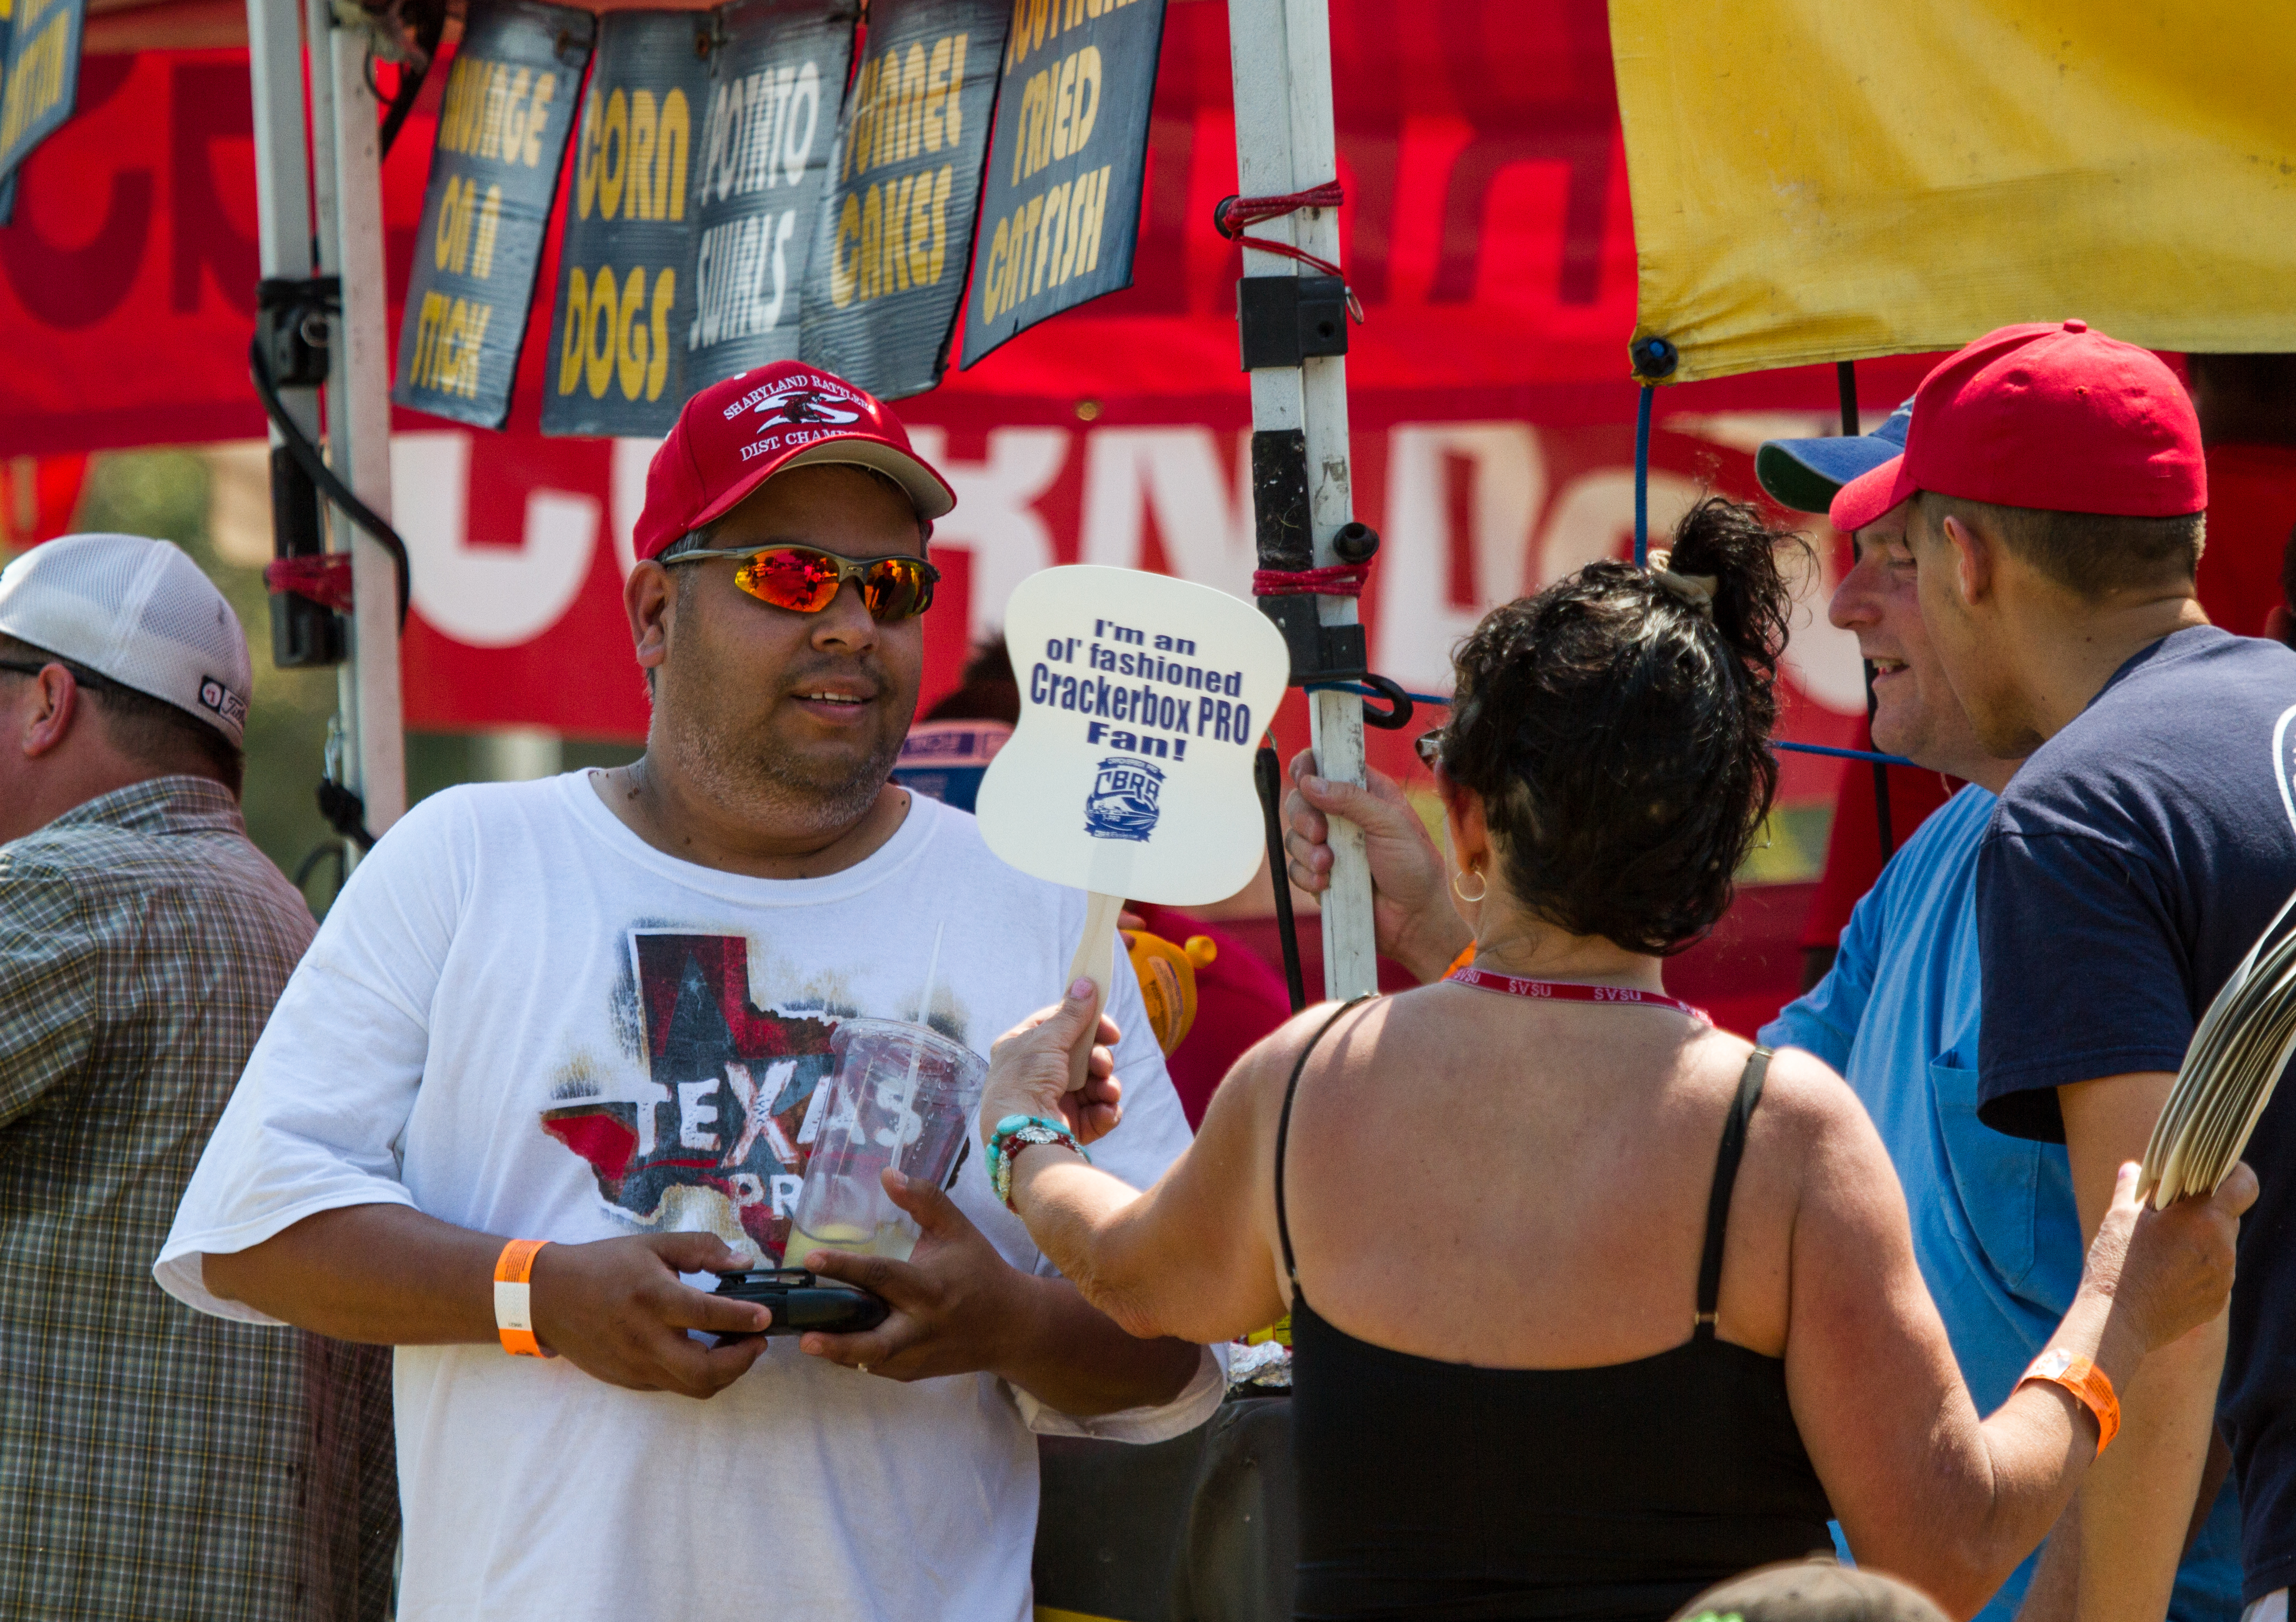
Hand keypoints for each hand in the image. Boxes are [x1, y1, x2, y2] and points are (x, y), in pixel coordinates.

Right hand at [528, 1232, 772, 1397]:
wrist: (549, 1297)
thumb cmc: (605, 1265)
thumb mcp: (654, 1244)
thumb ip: (702, 1249)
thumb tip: (744, 1263)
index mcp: (652, 1298)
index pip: (707, 1314)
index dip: (743, 1319)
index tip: (767, 1318)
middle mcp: (644, 1339)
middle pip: (704, 1371)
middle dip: (742, 1361)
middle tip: (758, 1341)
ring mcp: (635, 1366)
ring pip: (693, 1387)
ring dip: (725, 1372)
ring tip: (737, 1346)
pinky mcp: (629, 1381)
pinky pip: (673, 1386)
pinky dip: (698, 1375)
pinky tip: (705, 1352)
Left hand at [798, 1169, 1035, 1379]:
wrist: (1012, 1327)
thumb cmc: (981, 1272)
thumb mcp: (958, 1230)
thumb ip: (924, 1200)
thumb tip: (887, 1174)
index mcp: (930, 1288)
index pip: (883, 1276)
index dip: (847, 1267)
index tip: (813, 1259)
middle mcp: (922, 1327)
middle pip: (876, 1343)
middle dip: (839, 1343)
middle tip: (803, 1338)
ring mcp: (917, 1355)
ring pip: (870, 1363)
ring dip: (838, 1354)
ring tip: (805, 1340)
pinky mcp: (912, 1372)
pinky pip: (875, 1369)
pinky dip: (851, 1359)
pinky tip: (829, 1344)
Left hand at [982, 980, 1124, 1145]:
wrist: (1021, 1134)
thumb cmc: (1024, 1082)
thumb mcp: (1047, 1040)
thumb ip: (1071, 1013)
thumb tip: (1086, 982)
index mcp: (1024, 1048)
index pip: (1060, 1026)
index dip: (1088, 1024)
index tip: (1110, 1030)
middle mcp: (1038, 1073)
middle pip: (1083, 1055)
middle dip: (1100, 1059)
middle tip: (1102, 1064)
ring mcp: (1055, 1099)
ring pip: (1095, 1083)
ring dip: (1107, 1084)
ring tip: (1106, 1090)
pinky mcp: (1070, 1124)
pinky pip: (1098, 1111)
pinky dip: (1106, 1110)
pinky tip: (1105, 1110)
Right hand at [1283, 748, 1469, 981]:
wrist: (1415, 919)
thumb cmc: (1415, 866)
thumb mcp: (1391, 823)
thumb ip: (1352, 798)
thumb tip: (1310, 782)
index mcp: (1365, 793)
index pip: (1327, 767)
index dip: (1309, 766)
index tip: (1303, 776)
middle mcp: (1344, 816)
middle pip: (1301, 800)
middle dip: (1304, 816)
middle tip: (1320, 833)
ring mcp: (1330, 846)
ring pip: (1294, 835)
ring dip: (1307, 850)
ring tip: (1331, 865)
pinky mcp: (1320, 875)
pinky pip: (1295, 868)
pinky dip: (1306, 875)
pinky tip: (1327, 883)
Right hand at [2088, 1161, 2254, 1352]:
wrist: (2117, 1322)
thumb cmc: (2117, 1264)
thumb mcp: (2119, 1217)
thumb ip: (2131, 1188)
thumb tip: (2132, 1169)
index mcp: (2206, 1220)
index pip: (2244, 1186)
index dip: (2235, 1173)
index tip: (2218, 1170)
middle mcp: (2224, 1249)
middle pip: (2226, 1217)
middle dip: (2204, 1210)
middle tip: (2169, 1211)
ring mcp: (2223, 1279)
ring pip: (2219, 1247)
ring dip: (2199, 1241)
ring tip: (2161, 1248)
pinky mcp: (2216, 1302)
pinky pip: (2214, 1275)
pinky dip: (2196, 1269)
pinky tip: (2164, 1274)